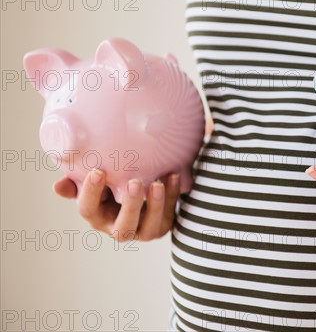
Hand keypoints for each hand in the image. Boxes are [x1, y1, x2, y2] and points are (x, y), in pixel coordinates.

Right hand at [53, 170, 181, 241]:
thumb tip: (57, 186)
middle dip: (130, 206)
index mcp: (97, 217)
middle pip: (123, 228)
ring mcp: (143, 230)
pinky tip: (173, 176)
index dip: (90, 193)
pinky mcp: (162, 225)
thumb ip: (76, 182)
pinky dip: (172, 196)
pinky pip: (169, 215)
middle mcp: (119, 228)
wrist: (139, 189)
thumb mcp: (95, 183)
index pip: (88, 210)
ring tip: (158, 183)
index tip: (98, 171)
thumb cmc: (111, 185)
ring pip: (150, 228)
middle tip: (134, 182)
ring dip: (155, 205)